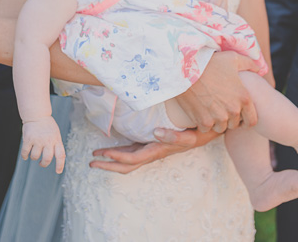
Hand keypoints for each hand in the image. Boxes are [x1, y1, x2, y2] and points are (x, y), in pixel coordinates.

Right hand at [21, 116, 65, 173]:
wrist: (37, 114)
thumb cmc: (47, 126)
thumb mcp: (56, 134)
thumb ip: (57, 145)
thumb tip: (59, 159)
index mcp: (56, 140)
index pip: (61, 155)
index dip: (60, 165)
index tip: (58, 171)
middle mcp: (48, 140)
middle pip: (47, 158)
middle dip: (44, 164)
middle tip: (41, 163)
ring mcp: (38, 140)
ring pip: (35, 156)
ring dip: (34, 158)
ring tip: (34, 153)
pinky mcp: (28, 139)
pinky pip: (25, 152)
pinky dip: (25, 156)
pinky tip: (25, 156)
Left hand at [89, 128, 218, 173]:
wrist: (206, 133)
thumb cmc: (197, 135)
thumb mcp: (188, 137)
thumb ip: (173, 136)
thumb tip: (155, 132)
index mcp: (156, 152)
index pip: (133, 159)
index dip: (118, 157)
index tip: (104, 154)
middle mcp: (152, 153)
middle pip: (126, 164)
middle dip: (108, 164)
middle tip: (91, 161)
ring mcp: (151, 150)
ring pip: (127, 159)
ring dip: (111, 159)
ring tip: (95, 155)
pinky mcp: (151, 144)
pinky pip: (132, 150)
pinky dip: (120, 150)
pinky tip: (111, 147)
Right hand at [173, 51, 259, 132]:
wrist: (185, 69)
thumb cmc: (210, 62)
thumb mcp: (233, 58)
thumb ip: (249, 64)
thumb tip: (259, 68)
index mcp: (244, 98)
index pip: (252, 121)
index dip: (245, 119)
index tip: (238, 115)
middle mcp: (233, 110)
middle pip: (234, 125)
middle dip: (229, 119)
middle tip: (221, 108)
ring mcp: (218, 117)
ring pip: (221, 128)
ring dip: (217, 122)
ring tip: (210, 109)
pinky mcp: (203, 121)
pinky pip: (206, 129)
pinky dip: (203, 123)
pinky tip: (200, 111)